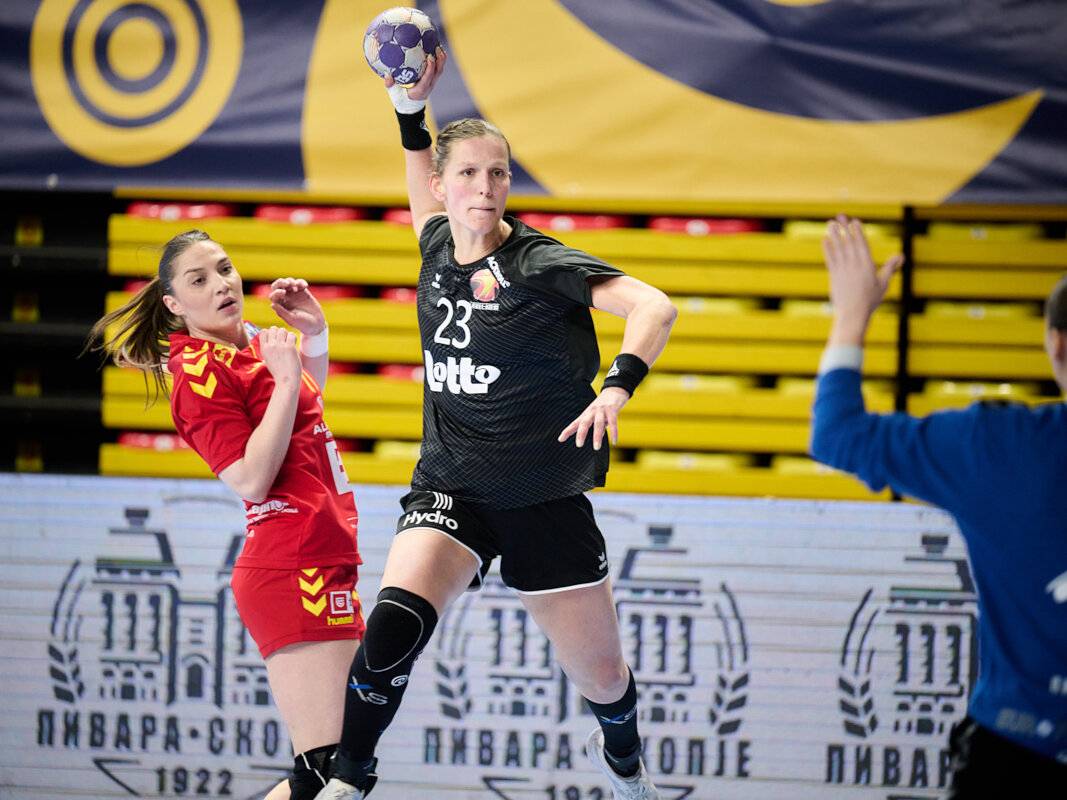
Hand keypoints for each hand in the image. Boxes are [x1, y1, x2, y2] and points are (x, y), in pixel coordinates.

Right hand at [257, 326, 301, 384]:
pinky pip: (291, 334)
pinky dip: (293, 337)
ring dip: (286, 334)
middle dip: (279, 332)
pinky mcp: (290, 347)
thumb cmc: (279, 371)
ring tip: (288, 342)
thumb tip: (271, 335)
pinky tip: (293, 344)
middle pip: (273, 328)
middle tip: (283, 341)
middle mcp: (270, 346)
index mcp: (264, 349)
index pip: (263, 331)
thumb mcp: (268, 358)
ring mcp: (280, 346)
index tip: (275, 339)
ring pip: (282, 330)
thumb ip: (268, 347)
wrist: (286, 380)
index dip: (270, 332)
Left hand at [268, 278, 324, 334]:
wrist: (316, 323)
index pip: (274, 296)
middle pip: (277, 286)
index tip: (283, 293)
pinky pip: (299, 283)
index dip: (276, 292)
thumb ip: (282, 312)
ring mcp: (294, 294)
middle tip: (287, 283)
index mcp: (280, 306)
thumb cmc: (303, 323)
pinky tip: (305, 285)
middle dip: (280, 282)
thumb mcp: (292, 319)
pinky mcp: (303, 292)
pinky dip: (301, 282)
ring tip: (295, 284)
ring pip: (288, 283)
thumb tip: (272, 304)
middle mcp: (285, 299)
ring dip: (290, 281)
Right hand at [385, 47, 445, 109]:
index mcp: (421, 89)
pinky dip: (438, 60)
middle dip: (440, 60)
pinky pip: (437, 69)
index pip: (428, 77)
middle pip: (438, 72)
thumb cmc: (402, 101)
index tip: (430, 56)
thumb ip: (390, 85)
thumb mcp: (395, 95)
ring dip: (441, 59)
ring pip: (439, 70)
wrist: (411, 109)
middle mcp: (429, 85)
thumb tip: (386, 74)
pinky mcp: (431, 80)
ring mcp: (431, 83)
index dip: (431, 67)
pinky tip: (435, 50)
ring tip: (439, 45)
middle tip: (438, 47)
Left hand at [558, 387, 629, 450]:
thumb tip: (599, 437)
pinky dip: (614, 432)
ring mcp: (602, 410)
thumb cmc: (604, 405)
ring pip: (598, 423)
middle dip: (581, 433)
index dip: (567, 431)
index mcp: (586, 414)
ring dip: (597, 436)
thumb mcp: (597, 416)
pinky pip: (613, 422)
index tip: (560, 439)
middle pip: (584, 422)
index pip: (575, 423)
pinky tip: (614, 441)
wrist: (615, 390)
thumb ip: (597, 427)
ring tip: (596, 447)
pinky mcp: (612, 410)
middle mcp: (592, 412)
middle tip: (579, 445)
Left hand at [822, 214, 903, 344]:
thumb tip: (901, 255)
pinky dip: (827, 249)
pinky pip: (830, 259)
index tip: (855, 221)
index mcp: (868, 264)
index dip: (858, 231)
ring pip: (838, 248)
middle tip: (840, 215)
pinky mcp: (834, 276)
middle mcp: (854, 264)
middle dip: (845, 228)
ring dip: (834, 234)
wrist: (853, 314)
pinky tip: (824, 240)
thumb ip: (890, 267)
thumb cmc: (870, 300)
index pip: (862, 243)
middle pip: (849, 242)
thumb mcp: (883, 283)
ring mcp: (843, 269)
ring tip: (830, 223)